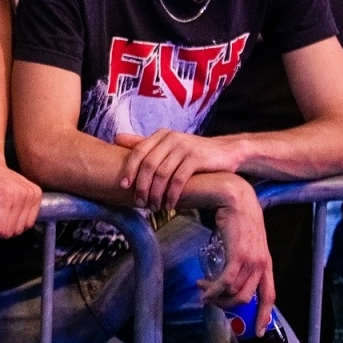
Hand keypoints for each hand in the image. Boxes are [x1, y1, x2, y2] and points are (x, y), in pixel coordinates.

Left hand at [114, 131, 242, 211]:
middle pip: (148, 165)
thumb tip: (116, 138)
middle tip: (140, 203)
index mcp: (161, 135)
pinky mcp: (197, 158)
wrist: (226, 152)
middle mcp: (171, 138)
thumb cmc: (192, 153)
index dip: (129, 170)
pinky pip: (178, 179)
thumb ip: (145, 144)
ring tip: (154, 207)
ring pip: (162, 174)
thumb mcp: (168, 146)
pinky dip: (172, 194)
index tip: (123, 186)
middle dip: (142, 186)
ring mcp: (184, 147)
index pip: (138, 152)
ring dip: (156, 194)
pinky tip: (169, 205)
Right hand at [200, 187, 275, 334]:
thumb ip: (242, 258)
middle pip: (247, 299)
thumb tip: (229, 276)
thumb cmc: (237, 217)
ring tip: (203, 290)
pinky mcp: (238, 255)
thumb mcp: (244, 241)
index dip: (264, 316)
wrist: (234, 198)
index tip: (257, 331)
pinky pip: (225, 281)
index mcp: (266, 263)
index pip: (269, 296)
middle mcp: (261, 264)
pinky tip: (203, 287)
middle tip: (212, 302)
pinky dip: (213, 289)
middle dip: (228, 306)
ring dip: (216, 296)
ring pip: (234, 292)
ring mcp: (251, 260)